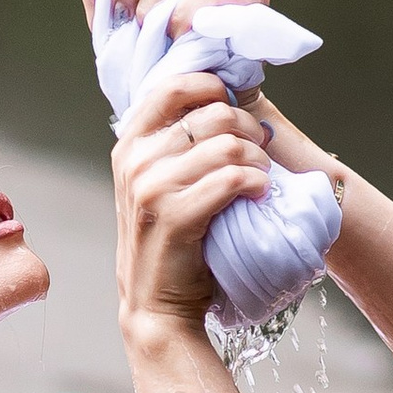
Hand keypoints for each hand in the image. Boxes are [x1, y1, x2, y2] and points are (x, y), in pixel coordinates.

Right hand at [111, 57, 275, 343]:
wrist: (157, 304)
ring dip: (258, 160)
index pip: (173, 87)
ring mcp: (149, 188)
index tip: (238, 109)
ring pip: (227, 146)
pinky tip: (260, 192)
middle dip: (249, 130)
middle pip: (212, 115)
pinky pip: (231, 179)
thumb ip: (178, 144)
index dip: (214, 89)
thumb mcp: (161, 183)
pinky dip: (256, 182)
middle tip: (260, 152)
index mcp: (130, 144)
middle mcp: (134, 161)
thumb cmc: (172, 241)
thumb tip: (226, 101)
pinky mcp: (172, 216)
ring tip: (262, 177)